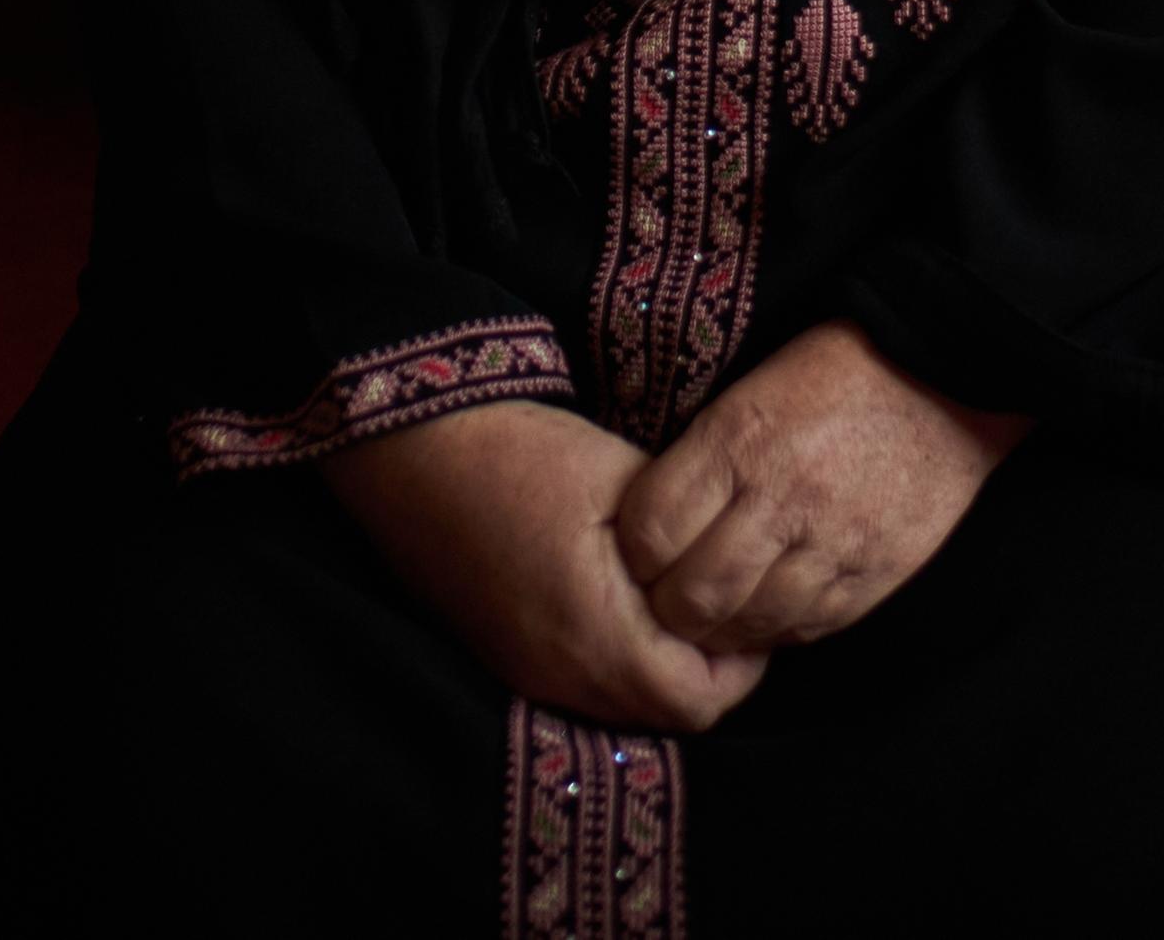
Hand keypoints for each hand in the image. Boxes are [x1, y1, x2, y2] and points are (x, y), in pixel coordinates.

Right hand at [325, 398, 769, 734]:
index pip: (698, 701)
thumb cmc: (519, 453)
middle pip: (664, 715)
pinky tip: (631, 604)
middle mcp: (558, 675)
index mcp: (593, 636)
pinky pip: (585, 687)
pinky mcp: (507, 655)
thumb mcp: (623, 478)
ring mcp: (526, 671)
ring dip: (664, 668)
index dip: (742, 663)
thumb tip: (723, 569)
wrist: (411, 449)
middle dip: (709, 671)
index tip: (752, 607)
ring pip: (624, 705)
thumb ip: (684, 541)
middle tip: (727, 608)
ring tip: (683, 602)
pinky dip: (623, 661)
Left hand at [612, 320, 1026, 656]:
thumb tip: (653, 524)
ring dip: (720, 630)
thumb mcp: (752, 387)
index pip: (650, 531)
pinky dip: (775, 632)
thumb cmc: (838, 372)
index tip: (638, 553)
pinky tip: (766, 612)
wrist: (946, 373)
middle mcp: (781, 498)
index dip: (632, 555)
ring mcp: (833, 544)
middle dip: (666, 609)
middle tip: (667, 599)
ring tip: (715, 614)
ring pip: (748, 625)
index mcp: (739, 439)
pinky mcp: (875, 574)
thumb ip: (703, 456)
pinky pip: (806, 630)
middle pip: (692, 596)